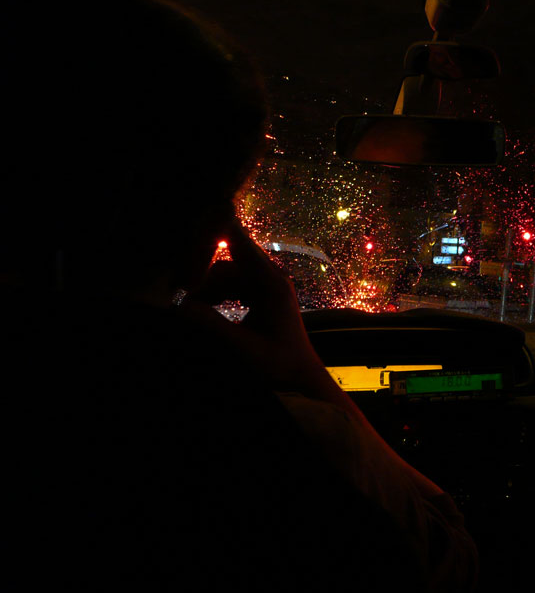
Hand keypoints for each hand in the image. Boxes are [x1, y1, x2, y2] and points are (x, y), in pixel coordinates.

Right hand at [179, 224, 339, 399]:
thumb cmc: (279, 365)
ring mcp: (269, 287)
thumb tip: (179, 305)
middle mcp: (272, 279)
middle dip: (200, 277)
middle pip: (227, 264)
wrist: (301, 379)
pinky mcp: (264, 296)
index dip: (217, 227)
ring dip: (207, 289)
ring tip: (188, 310)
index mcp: (272, 284)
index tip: (197, 213)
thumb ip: (211, 325)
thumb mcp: (242, 348)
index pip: (240, 245)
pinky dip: (217, 295)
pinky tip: (204, 310)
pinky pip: (234, 286)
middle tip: (174, 295)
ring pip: (227, 276)